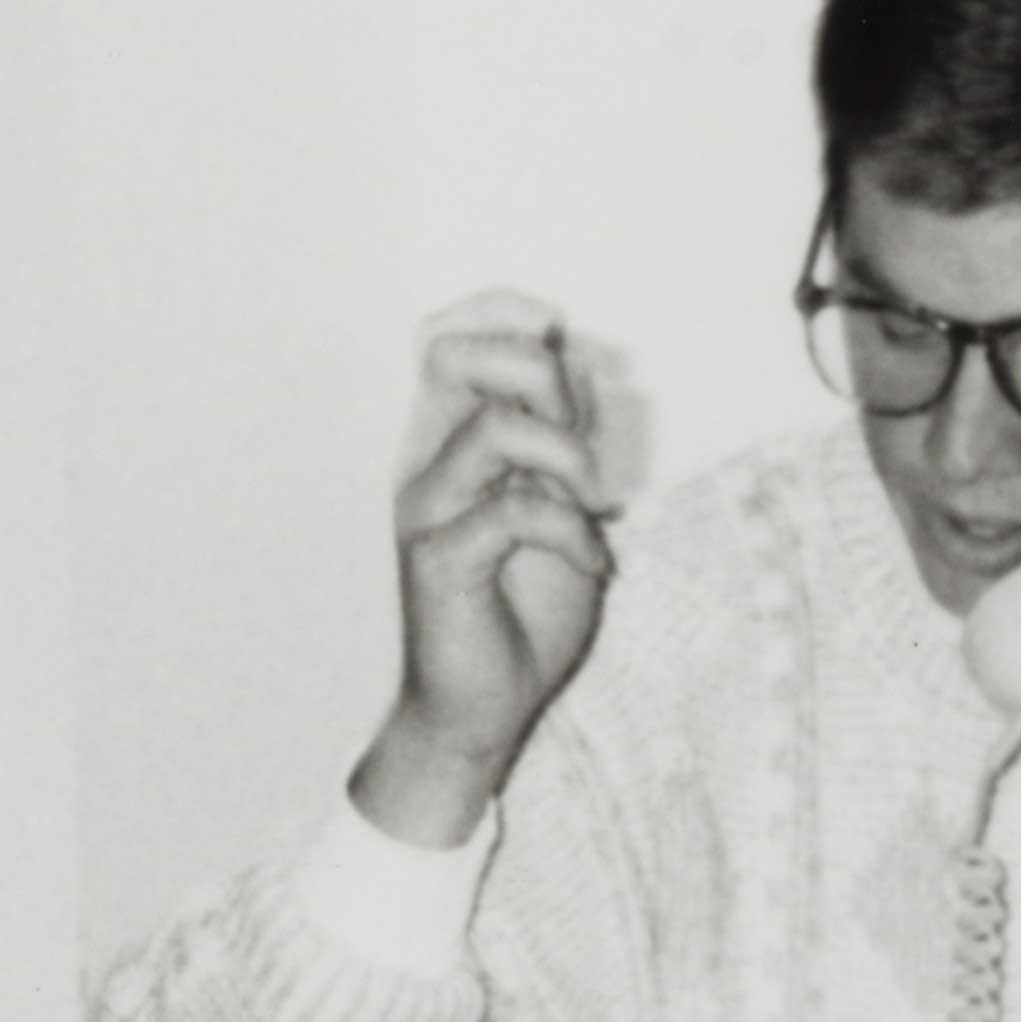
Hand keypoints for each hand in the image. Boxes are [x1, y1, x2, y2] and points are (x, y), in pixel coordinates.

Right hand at [357, 296, 612, 845]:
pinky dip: (574, 531)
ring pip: (494, 427)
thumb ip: (562, 438)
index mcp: (444, 442)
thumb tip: (580, 362)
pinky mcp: (440, 561)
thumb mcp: (560, 506)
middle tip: (577, 437)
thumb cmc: (520, 610)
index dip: (497, 311)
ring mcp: (424, 509)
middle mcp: (423, 464)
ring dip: (568, 455)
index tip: (554, 327)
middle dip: (539, 373)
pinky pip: (516, 511)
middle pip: (453, 357)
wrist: (483, 710)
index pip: (442, 338)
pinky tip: (597, 563)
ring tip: (595, 504)